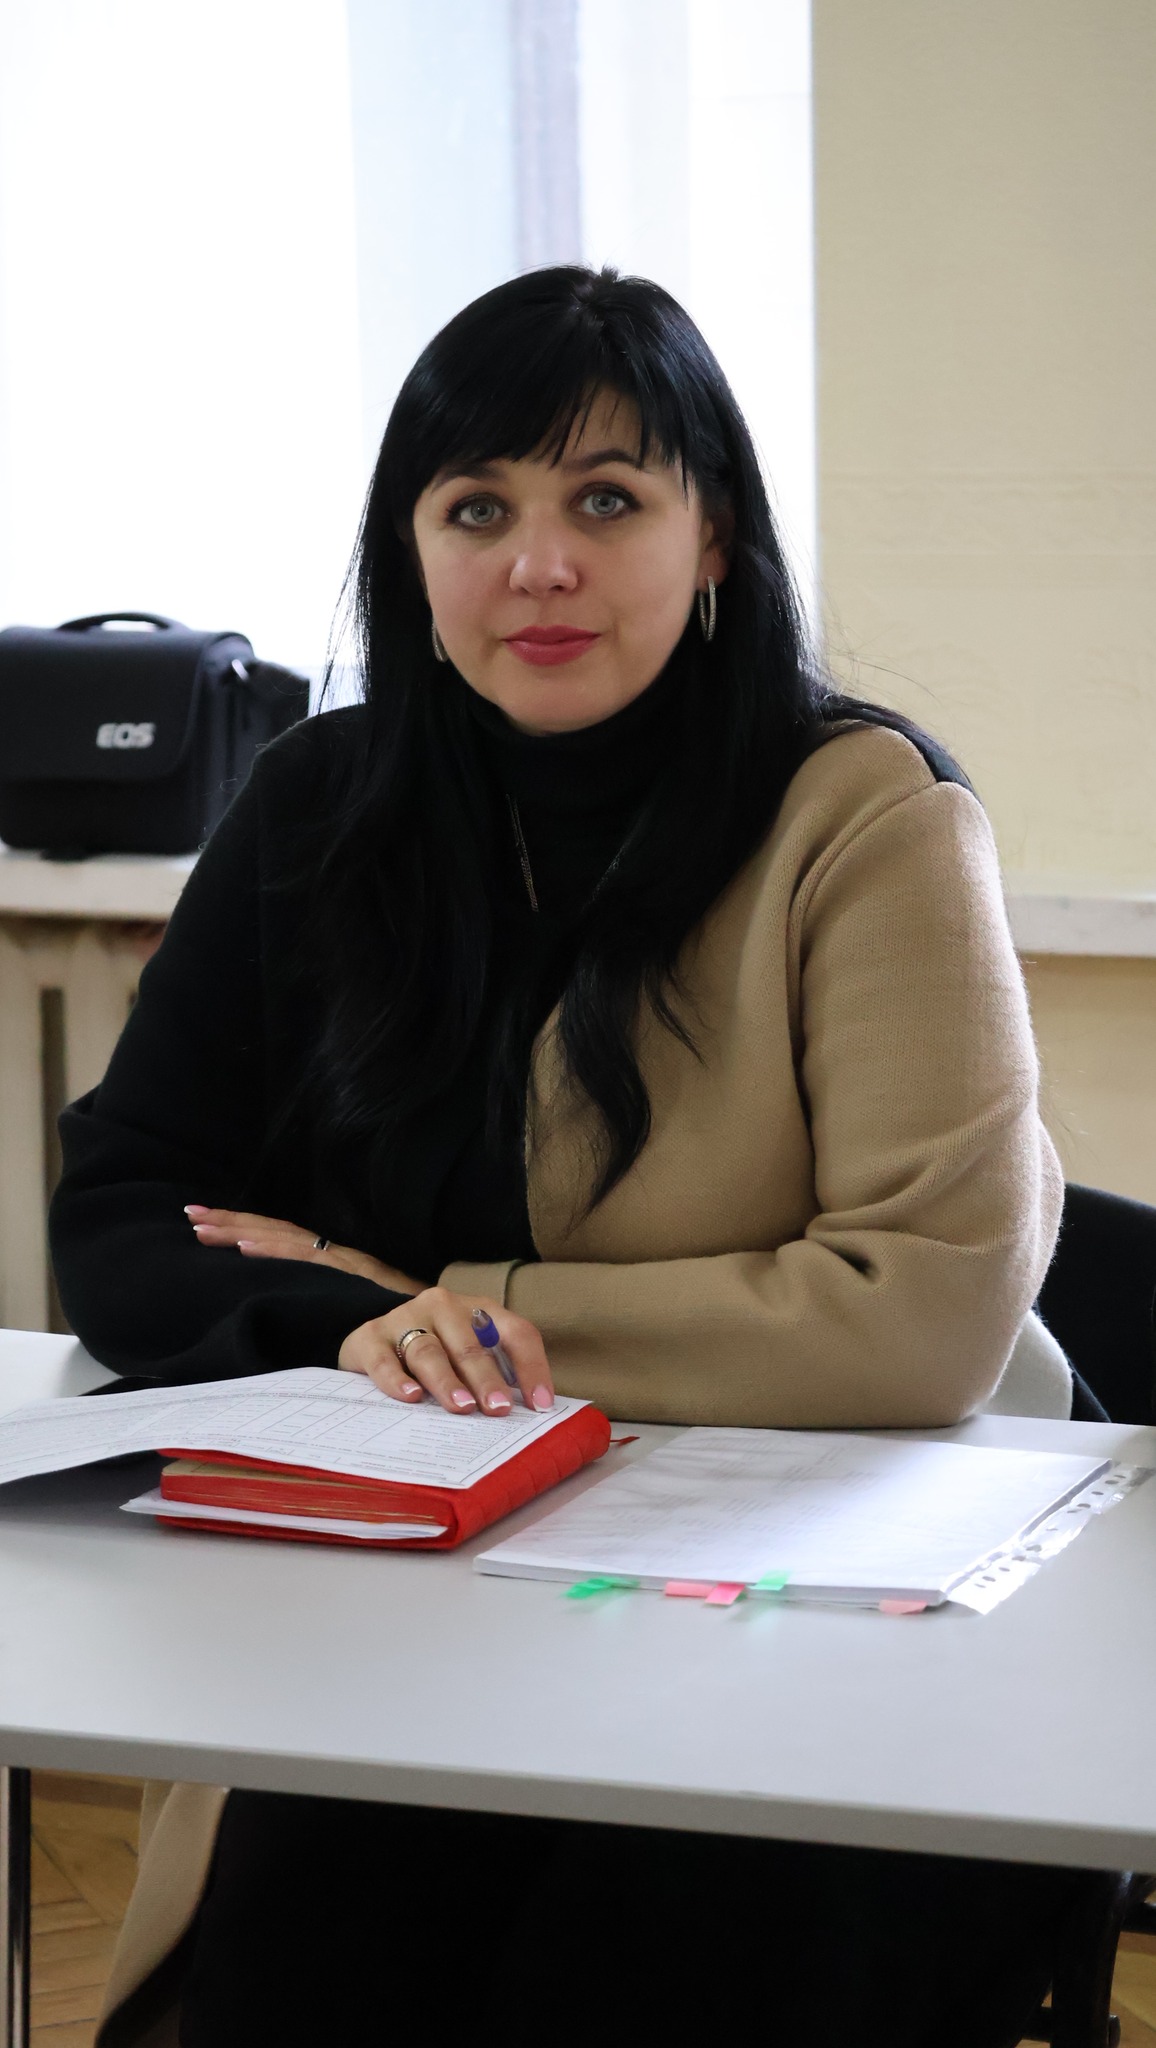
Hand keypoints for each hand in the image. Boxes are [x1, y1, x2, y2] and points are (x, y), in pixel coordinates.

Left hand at [184, 1206, 427, 1297]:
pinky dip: (274, 1253)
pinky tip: (245, 1250)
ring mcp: (341, 1264)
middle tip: (190, 1216)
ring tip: (204, 1229)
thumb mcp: (366, 1307)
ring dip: (243, 1233)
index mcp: (336, 1260)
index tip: (206, 1223)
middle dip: (232, 1223)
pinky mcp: (347, 1278)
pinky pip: (304, 1261)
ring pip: (284, 1241)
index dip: (246, 1228)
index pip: (285, 1238)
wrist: (451, 1323)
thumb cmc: (410, 1321)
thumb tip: (302, 1309)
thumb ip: (338, 1304)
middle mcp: (336, 1255)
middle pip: (277, 1233)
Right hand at [338, 1288, 554, 1417]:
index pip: (516, 1333)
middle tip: (498, 1408)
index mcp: (479, 1310)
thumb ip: (497, 1375)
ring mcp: (404, 1319)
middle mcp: (443, 1307)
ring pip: (429, 1352)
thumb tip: (530, 1415)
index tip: (540, 1406)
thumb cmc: (435, 1353)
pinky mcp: (370, 1337)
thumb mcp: (468, 1354)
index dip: (532, 1368)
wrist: (374, 1339)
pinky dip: (397, 1379)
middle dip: (487, 1378)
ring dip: (447, 1381)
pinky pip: (383, 1360)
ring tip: (461, 1407)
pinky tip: (411, 1397)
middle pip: (470, 1345)